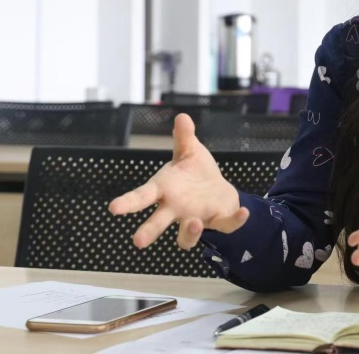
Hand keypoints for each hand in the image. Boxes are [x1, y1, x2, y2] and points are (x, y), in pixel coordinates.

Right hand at [109, 114, 247, 249]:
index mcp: (165, 190)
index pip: (142, 196)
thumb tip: (182, 116)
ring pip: (187, 235)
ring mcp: (196, 218)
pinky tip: (244, 213)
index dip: (128, 203)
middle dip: (149, 231)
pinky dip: (235, 221)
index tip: (113, 208)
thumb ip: (184, 138)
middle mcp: (176, 208)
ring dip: (190, 232)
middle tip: (138, 241)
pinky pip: (226, 225)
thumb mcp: (190, 151)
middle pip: (158, 222)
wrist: (217, 189)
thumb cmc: (195, 172)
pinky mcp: (218, 220)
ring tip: (195, 223)